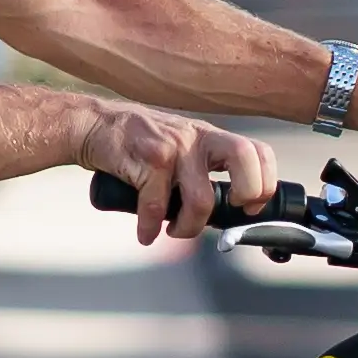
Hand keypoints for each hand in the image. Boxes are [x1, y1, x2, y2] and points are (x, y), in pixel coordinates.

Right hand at [80, 103, 273, 247]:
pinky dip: (150, 227)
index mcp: (210, 136)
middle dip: (245, 194)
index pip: (257, 150)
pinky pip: (158, 207)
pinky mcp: (148, 159)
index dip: (265, 182)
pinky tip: (145, 232)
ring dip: (188, 228)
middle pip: (244, 159)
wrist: (92, 125)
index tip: (249, 206)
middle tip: (225, 213)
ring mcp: (174, 146)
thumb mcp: (178, 145)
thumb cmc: (137, 143)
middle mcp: (197, 137)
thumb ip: (200, 167)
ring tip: (174, 230)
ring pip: (201, 199)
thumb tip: (222, 211)